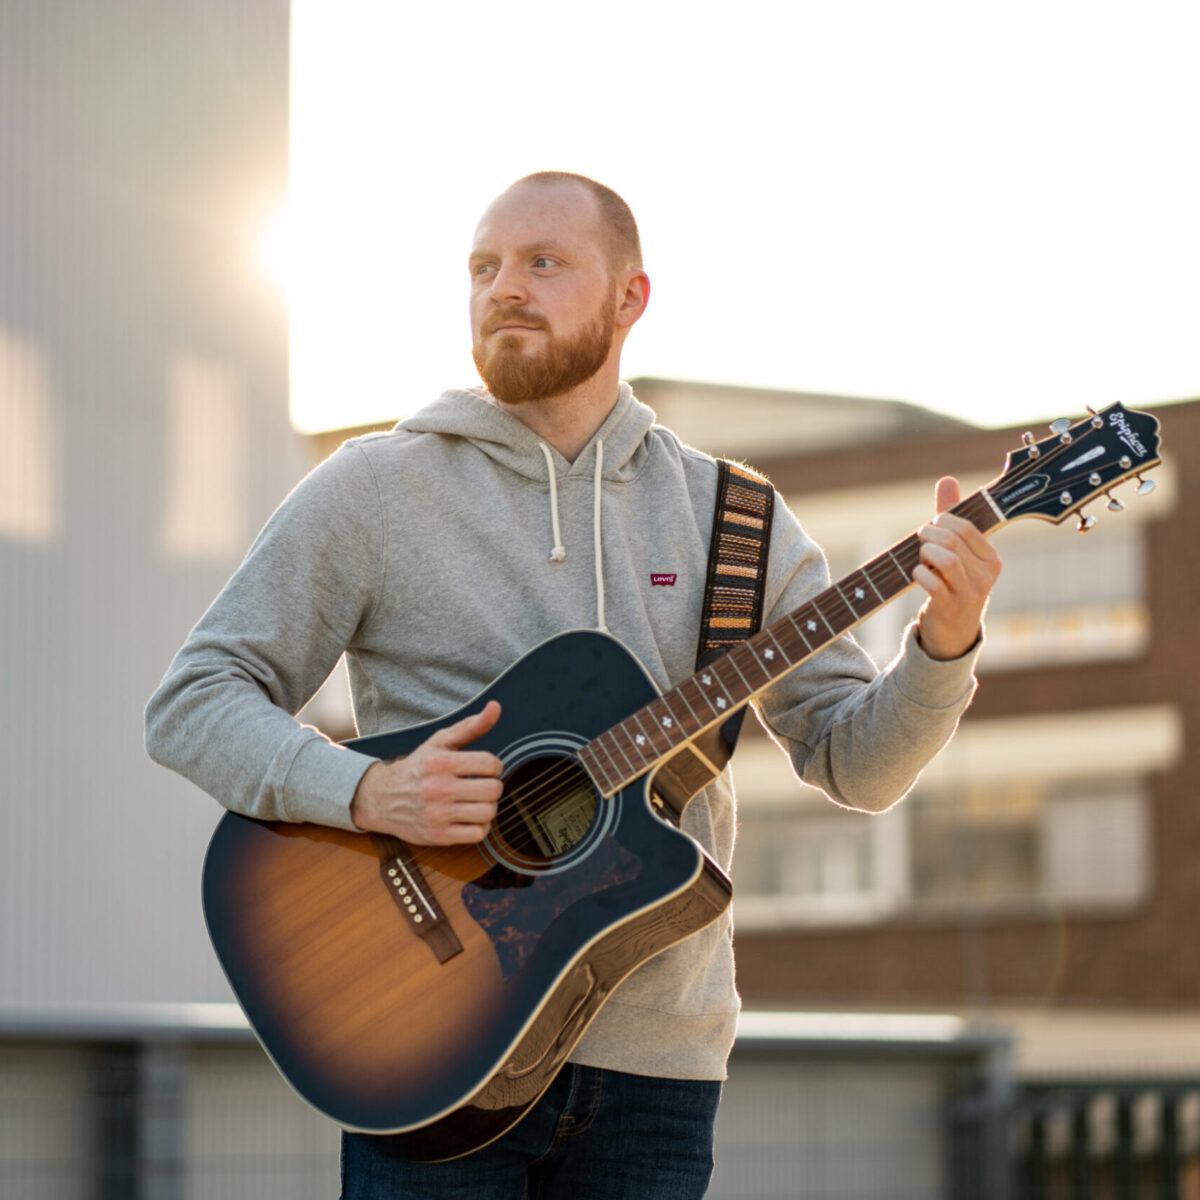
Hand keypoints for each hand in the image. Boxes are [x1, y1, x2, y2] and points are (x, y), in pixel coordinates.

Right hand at [349, 702, 503, 844]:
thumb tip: (496, 707)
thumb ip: (471, 726)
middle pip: (493, 790)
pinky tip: (469, 818)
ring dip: (488, 807)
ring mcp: (438, 814)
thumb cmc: (418, 767)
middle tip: (482, 786)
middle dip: (493, 787)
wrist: (382, 798)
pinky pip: (477, 834)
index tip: (485, 768)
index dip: (494, 766)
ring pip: (488, 813)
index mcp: (441, 762)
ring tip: (476, 802)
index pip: (490, 764)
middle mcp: (438, 788)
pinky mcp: (438, 835)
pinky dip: (479, 827)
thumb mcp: (440, 742)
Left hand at [914, 477, 1002, 660]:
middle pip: (951, 540)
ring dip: (924, 553)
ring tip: (921, 556)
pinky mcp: (951, 607)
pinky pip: (932, 581)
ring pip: (944, 558)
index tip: (933, 526)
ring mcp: (970, 592)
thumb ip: (952, 516)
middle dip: (928, 534)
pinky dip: (919, 573)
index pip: (965, 527)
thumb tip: (947, 480)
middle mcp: (986, 575)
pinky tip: (918, 574)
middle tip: (920, 539)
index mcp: (992, 558)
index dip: (942, 521)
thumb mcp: (957, 550)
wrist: (953, 631)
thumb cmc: (953, 582)